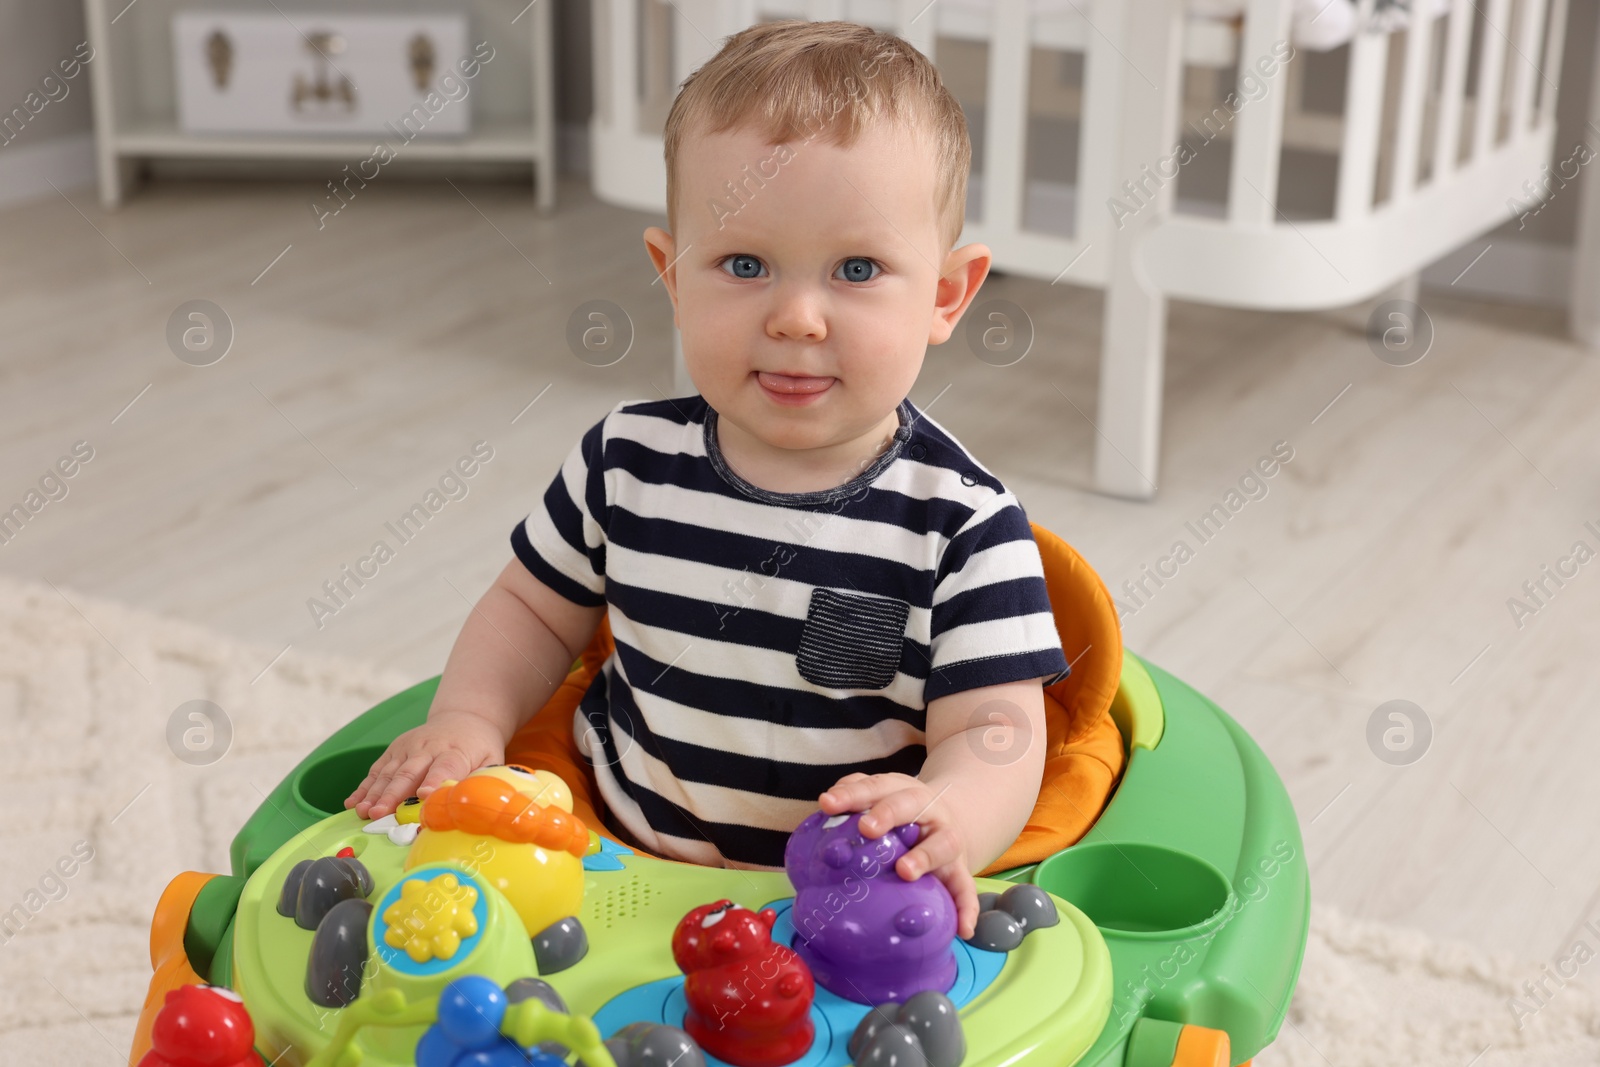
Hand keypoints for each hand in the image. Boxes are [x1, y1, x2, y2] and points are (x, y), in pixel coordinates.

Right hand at [344, 712, 505, 819]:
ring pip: (388, 773)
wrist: (464, 718)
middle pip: (409, 773)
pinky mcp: (395, 750)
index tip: (423, 797)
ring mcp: (408, 748)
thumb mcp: (490, 761)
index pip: (444, 768)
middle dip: (392, 795)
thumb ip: (480, 781)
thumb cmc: (479, 748)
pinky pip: (377, 770)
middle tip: (379, 814)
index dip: (433, 783)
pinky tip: (352, 802)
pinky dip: (364, 787)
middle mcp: (428, 748)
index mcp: (455, 752)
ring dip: (374, 794)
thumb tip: (473, 807)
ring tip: (362, 812)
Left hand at [819, 772, 979, 939]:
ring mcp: (946, 838)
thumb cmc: (900, 813)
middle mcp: (928, 810)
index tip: (828, 804)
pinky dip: (967, 907)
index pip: (875, 787)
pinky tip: (963, 928)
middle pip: (910, 804)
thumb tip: (827, 803)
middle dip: (887, 813)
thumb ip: (855, 795)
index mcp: (902, 791)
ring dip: (925, 856)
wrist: (948, 821)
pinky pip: (966, 887)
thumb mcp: (881, 797)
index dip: (852, 794)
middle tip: (866, 828)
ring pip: (943, 843)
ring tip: (905, 871)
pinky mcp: (959, 868)